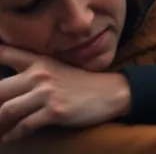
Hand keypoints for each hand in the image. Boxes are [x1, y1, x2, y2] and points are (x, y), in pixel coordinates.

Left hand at [0, 47, 130, 143]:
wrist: (110, 92)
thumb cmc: (80, 82)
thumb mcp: (56, 69)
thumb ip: (33, 71)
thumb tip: (7, 87)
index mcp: (39, 62)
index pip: (7, 54)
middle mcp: (40, 75)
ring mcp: (47, 94)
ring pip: (7, 110)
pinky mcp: (54, 112)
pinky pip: (24, 126)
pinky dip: (12, 135)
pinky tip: (8, 138)